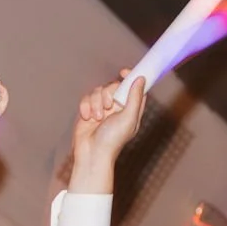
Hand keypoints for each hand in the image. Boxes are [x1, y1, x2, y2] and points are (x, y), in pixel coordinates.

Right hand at [69, 73, 145, 187]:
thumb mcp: (129, 118)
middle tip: (108, 106)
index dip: (131, 77)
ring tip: (97, 118)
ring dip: (96, 103)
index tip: (124, 72)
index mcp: (131, 108)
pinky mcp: (89, 110)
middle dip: (108, 93)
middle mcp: (117, 107)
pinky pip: (86, 98)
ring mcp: (102, 108)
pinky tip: (87, 118)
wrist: (91, 153)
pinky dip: (85, 106)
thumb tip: (141, 78)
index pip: (134, 87)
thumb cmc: (113, 140)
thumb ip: (135, 97)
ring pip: (98, 90)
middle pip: (113, 85)